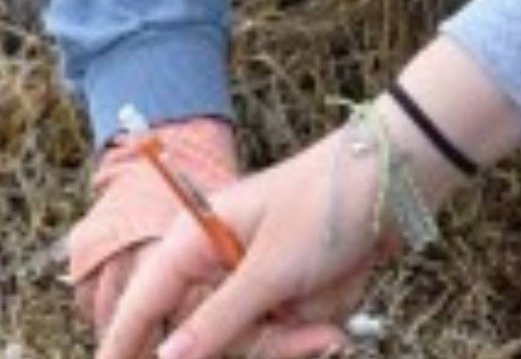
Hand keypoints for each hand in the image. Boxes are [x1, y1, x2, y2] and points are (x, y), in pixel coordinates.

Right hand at [96, 126, 385, 358]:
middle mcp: (215, 261)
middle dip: (263, 345)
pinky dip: (311, 328)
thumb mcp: (271, 269)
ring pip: (251, 341)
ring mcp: (251, 279)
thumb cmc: (326, 204)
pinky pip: (283, 333)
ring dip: (293, 339)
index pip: (141, 308)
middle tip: (312, 342)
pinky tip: (335, 320)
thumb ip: (216, 321)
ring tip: (330, 334)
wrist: (397, 179)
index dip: (123, 348)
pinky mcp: (284, 291)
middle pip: (205, 338)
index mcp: (192, 240)